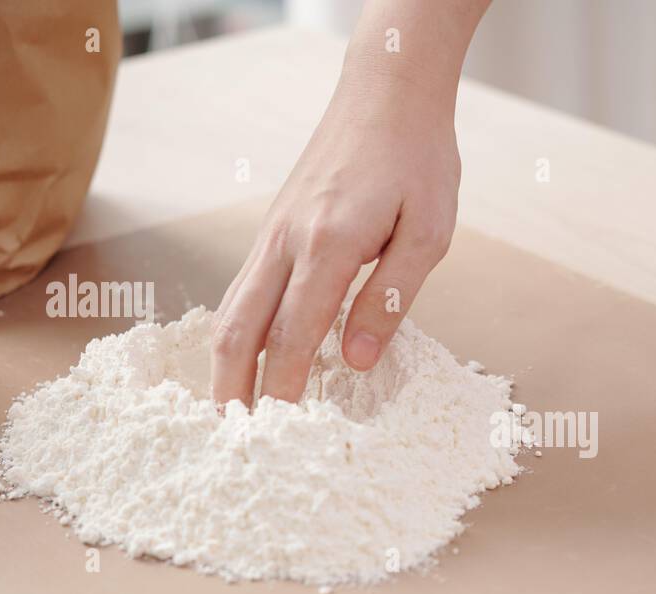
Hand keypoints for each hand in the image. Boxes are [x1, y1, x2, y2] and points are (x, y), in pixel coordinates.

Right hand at [210, 65, 459, 405]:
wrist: (387, 91)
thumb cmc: (418, 160)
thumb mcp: (428, 232)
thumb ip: (390, 299)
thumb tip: (356, 363)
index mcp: (329, 244)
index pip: (294, 335)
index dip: (285, 390)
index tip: (286, 434)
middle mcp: (288, 240)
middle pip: (241, 329)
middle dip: (234, 390)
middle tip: (235, 439)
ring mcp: (273, 231)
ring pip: (231, 309)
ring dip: (227, 364)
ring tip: (232, 411)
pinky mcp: (273, 227)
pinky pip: (243, 288)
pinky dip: (237, 331)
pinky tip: (246, 357)